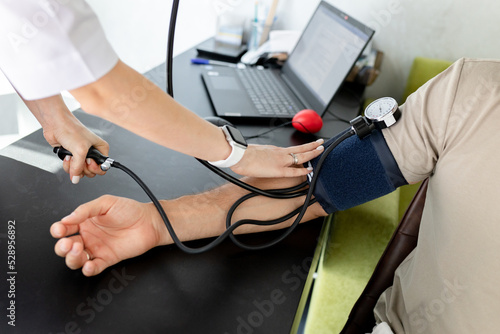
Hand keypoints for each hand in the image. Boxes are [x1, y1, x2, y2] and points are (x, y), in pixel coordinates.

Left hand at [21, 94, 108, 183]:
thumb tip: (76, 179)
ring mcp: (81, 156)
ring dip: (73, 167)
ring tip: (70, 156)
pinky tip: (66, 156)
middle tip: (79, 159)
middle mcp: (92, 153)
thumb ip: (79, 168)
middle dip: (82, 168)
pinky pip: (71, 169)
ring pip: (80, 172)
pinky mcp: (72, 157)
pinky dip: (67, 165)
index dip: (95, 168)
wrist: (56, 124)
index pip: (103, 167)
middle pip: (91, 172)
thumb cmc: (71, 130)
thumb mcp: (80, 150)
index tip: (88, 162)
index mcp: (101, 149)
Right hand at [50, 195, 164, 276]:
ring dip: (72, 258)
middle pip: (65, 247)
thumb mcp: (106, 202)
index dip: (58, 230)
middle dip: (62, 247)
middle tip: (68, 243)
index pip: (64, 228)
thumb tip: (68, 218)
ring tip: (78, 251)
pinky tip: (89, 265)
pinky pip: (93, 268)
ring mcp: (97, 249)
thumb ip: (86, 209)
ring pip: (76, 260)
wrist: (150, 222)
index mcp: (85, 221)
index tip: (59, 230)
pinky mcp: (107, 259)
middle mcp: (88, 236)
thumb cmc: (130, 210)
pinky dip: (88, 269)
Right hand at [230, 139, 323, 177]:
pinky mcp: (278, 170)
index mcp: (274, 149)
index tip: (307, 148)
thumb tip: (260, 158)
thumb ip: (261, 154)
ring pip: (301, 155)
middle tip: (321, 143)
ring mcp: (281, 160)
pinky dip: (303, 170)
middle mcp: (280, 153)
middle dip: (312, 146)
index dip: (301, 148)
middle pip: (300, 148)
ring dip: (313, 153)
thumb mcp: (255, 151)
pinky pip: (294, 170)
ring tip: (321, 150)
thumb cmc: (242, 154)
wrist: (238, 154)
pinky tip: (310, 170)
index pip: (291, 149)